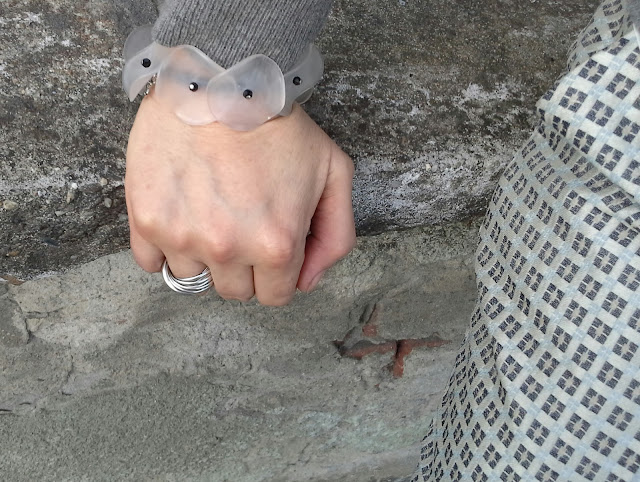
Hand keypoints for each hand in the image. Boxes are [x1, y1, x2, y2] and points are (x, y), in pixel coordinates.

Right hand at [125, 94, 355, 305]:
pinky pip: (152, 263)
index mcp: (275, 245)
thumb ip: (336, 237)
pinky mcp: (146, 218)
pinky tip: (181, 219)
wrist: (222, 79)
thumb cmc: (278, 124)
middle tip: (244, 225)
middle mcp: (227, 249)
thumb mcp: (334, 173)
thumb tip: (308, 282)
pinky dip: (165, 249)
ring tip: (212, 214)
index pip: (275, 296)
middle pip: (234, 291)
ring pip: (194, 279)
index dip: (278, 273)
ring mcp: (182, 236)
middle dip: (245, 267)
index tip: (271, 246)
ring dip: (205, 257)